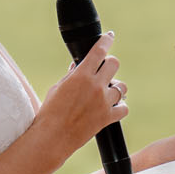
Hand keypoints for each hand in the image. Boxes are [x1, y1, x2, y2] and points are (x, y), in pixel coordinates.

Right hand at [37, 32, 126, 156]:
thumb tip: (79, 64)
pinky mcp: (108, 117)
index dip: (106, 40)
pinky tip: (111, 108)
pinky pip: (124, 108)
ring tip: (106, 93)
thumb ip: (72, 75)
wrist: (53, 137)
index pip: (99, 51)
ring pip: (122, 86)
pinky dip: (119, 107)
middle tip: (103, 71)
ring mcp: (104, 102)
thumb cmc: (50, 112)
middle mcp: (95, 86)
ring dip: (116, 87)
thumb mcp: (58, 88)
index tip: (109, 36)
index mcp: (81, 75)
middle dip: (109, 65)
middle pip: (114, 64)